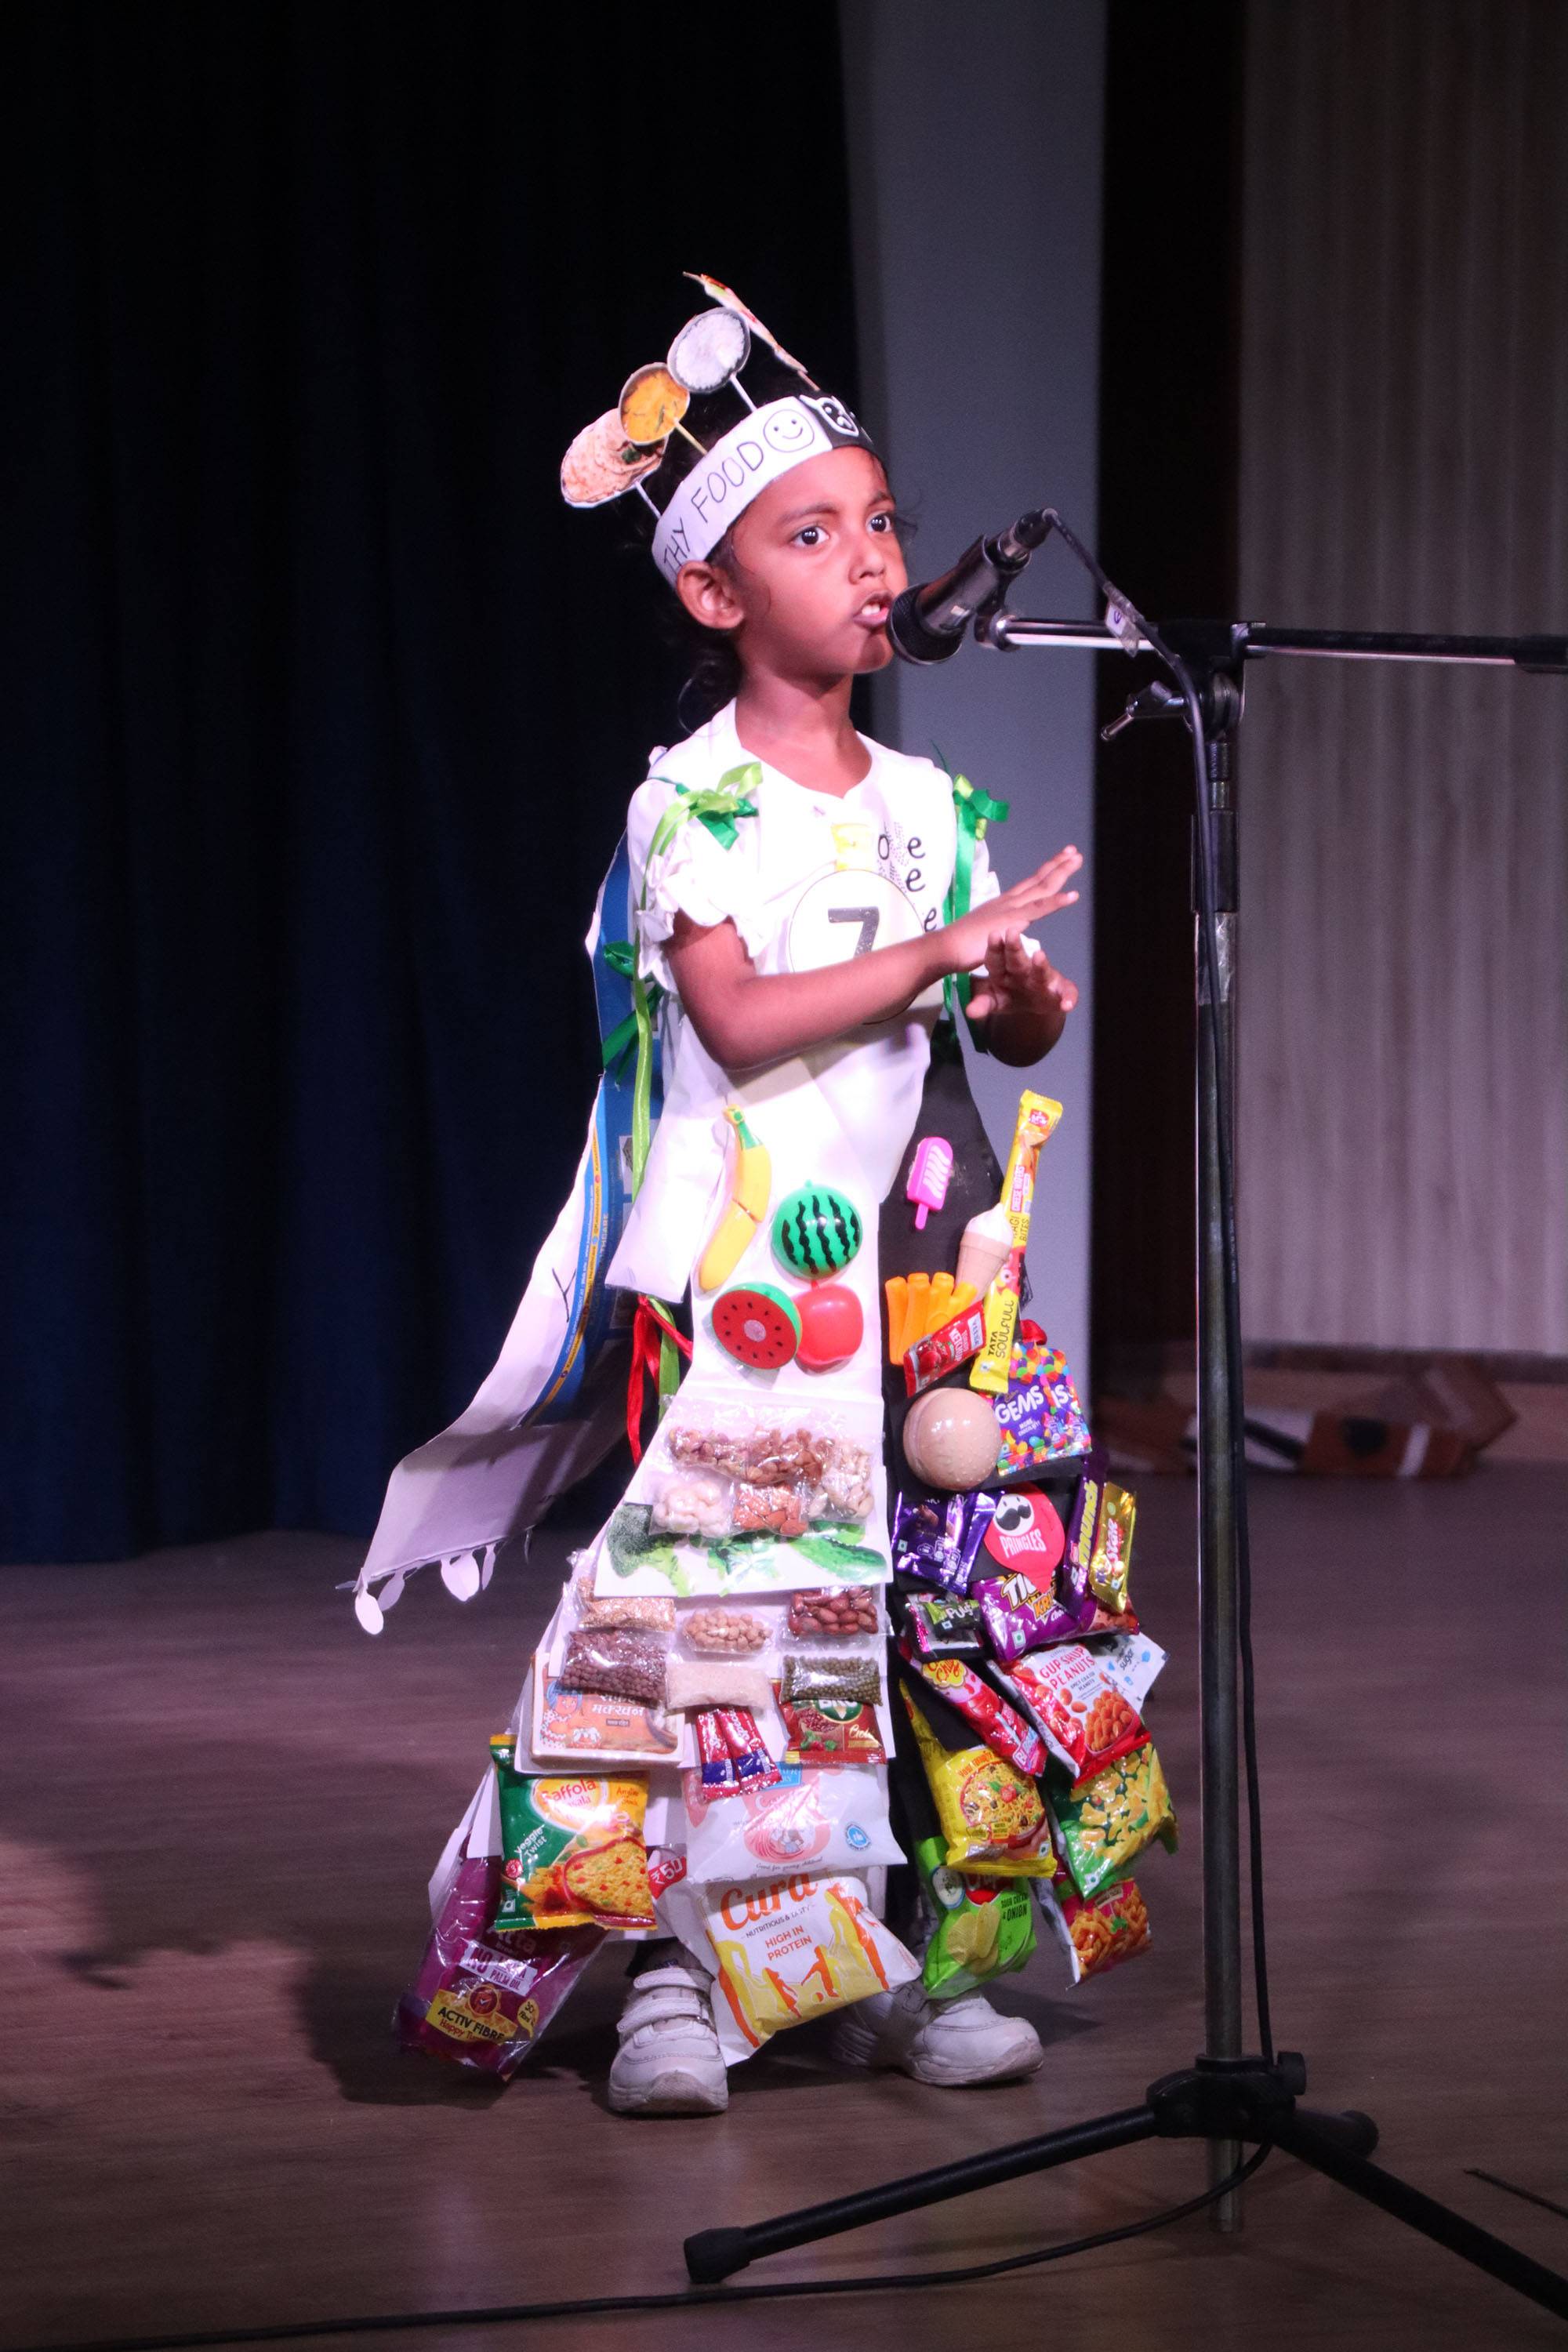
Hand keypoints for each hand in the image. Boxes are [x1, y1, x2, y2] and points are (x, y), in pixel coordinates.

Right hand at [934, 844, 1082, 978]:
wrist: (946, 948)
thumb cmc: (960, 946)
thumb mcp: (985, 932)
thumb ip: (998, 929)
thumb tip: (1004, 931)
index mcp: (1003, 904)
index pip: (1029, 884)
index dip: (1046, 871)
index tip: (1061, 859)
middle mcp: (1009, 901)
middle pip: (1038, 880)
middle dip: (1058, 864)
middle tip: (1074, 852)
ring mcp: (1011, 909)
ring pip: (1042, 888)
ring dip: (1061, 873)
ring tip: (1077, 859)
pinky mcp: (1012, 921)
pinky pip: (1039, 910)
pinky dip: (1057, 902)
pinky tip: (1072, 895)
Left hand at [965, 928, 1079, 1024]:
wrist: (1034, 1003)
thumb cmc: (1010, 996)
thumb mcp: (994, 1003)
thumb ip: (982, 1005)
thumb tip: (970, 1012)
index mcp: (1002, 970)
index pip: (995, 957)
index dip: (994, 948)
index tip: (993, 935)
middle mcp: (1022, 970)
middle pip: (1017, 958)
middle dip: (1014, 947)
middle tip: (1011, 932)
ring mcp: (1042, 979)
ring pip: (1041, 970)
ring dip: (1040, 964)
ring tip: (1039, 956)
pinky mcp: (1060, 990)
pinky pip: (1067, 993)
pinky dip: (1069, 998)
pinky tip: (1068, 1004)